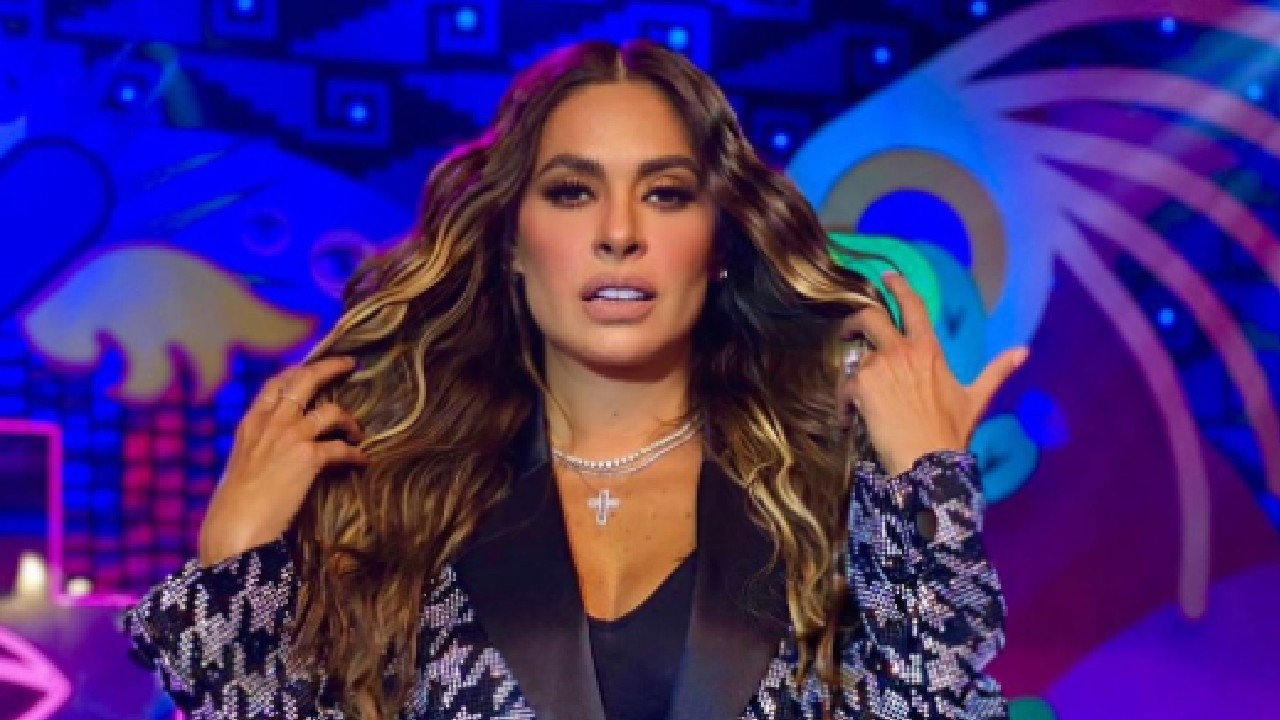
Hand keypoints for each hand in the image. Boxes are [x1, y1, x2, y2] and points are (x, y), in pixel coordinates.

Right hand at [197, 356, 367, 565]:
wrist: (233, 528)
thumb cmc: (234, 505)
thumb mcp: (241, 464)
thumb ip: (259, 448)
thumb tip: (276, 449)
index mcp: (250, 424)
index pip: (275, 384)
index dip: (297, 371)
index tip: (314, 366)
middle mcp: (270, 424)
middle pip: (304, 380)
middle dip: (330, 367)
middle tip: (349, 364)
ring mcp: (290, 438)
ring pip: (331, 410)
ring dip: (350, 420)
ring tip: (357, 433)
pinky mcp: (308, 458)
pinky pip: (342, 448)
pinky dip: (355, 454)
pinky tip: (361, 460)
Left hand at [838, 272, 1027, 475]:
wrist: (926, 461)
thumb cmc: (950, 432)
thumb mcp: (976, 399)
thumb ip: (997, 371)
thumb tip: (1023, 351)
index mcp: (928, 350)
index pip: (913, 307)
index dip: (899, 287)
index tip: (888, 277)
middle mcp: (901, 352)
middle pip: (870, 317)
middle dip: (856, 320)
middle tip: (850, 330)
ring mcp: (879, 367)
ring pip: (857, 357)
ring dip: (854, 374)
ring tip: (856, 399)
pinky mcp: (860, 387)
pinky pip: (845, 385)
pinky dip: (844, 402)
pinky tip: (849, 419)